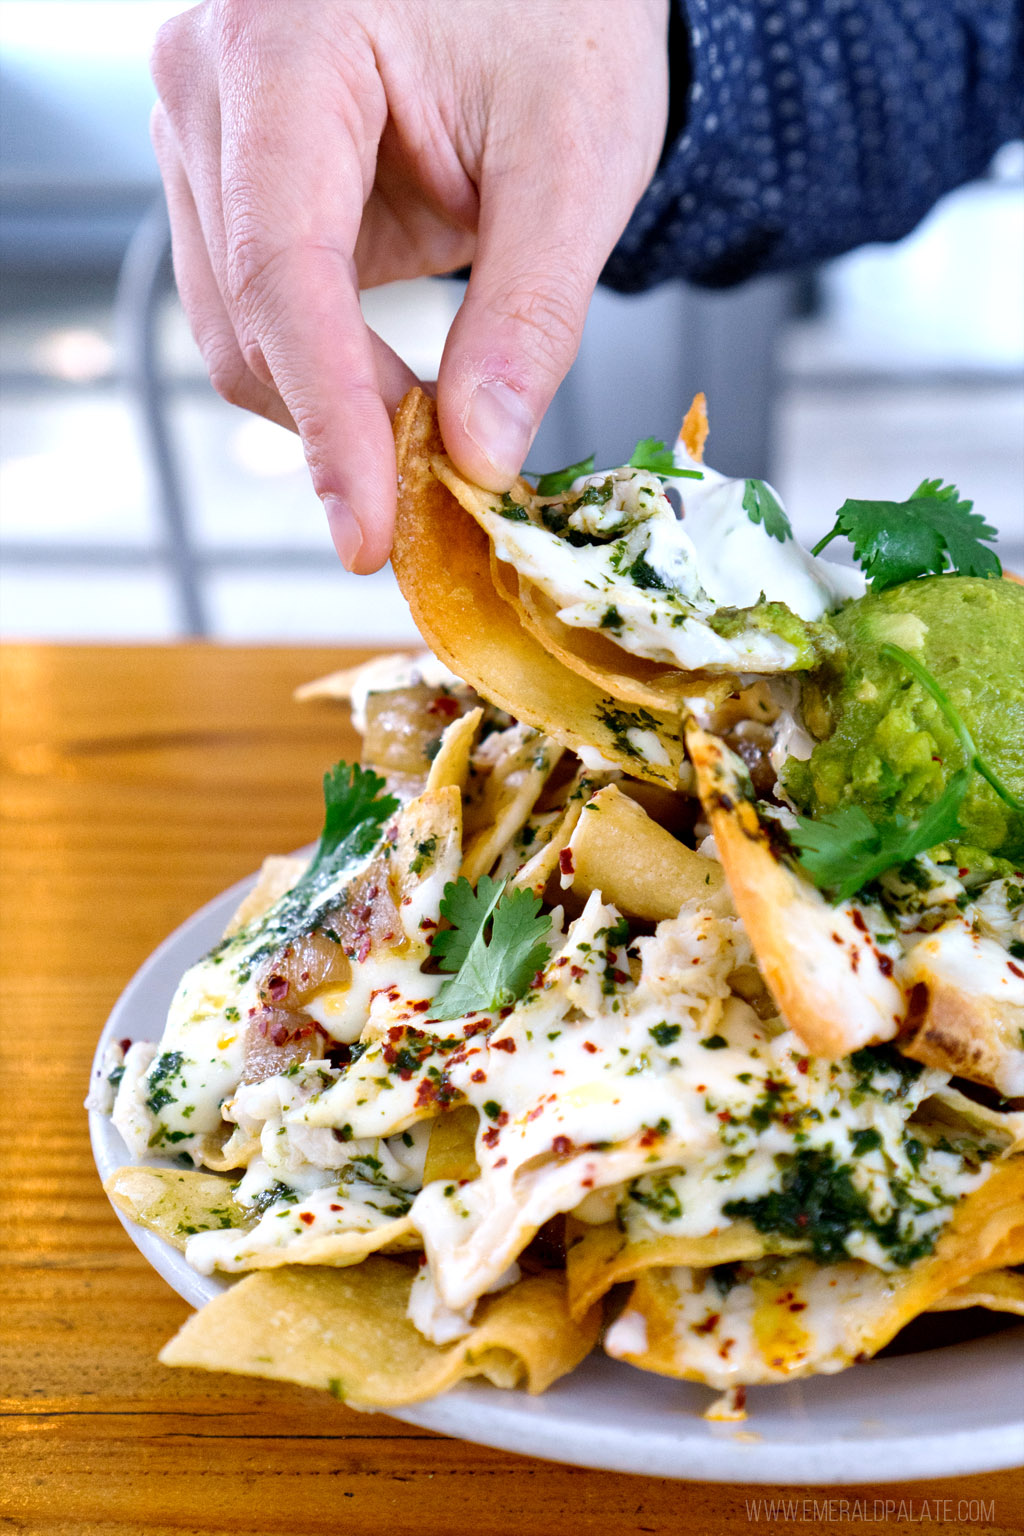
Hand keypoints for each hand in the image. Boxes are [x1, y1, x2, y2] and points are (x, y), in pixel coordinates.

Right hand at [151, 0, 668, 570]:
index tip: (370, 533)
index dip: (330, 420)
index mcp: (284, 42)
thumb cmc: (564, 10)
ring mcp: (210, 135)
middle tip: (450, 486)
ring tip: (443, 423)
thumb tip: (477, 457)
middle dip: (344, 423)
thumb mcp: (576, 159)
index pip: (282, 269)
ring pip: (242, 331)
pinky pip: (264, 313)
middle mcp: (213, 85)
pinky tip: (405, 386)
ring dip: (338, 404)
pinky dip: (333, 373)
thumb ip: (529, 314)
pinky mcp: (233, 182)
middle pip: (246, 318)